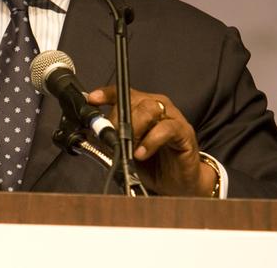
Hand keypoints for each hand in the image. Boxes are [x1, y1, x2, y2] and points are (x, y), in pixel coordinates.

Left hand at [87, 86, 215, 195]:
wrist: (179, 183)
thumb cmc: (153, 164)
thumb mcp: (127, 151)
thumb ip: (114, 139)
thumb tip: (97, 135)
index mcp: (143, 106)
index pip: (123, 93)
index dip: (107, 94)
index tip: (92, 100)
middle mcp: (158, 106)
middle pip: (135, 100)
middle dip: (118, 119)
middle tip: (112, 139)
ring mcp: (173, 117)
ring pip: (150, 110)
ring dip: (134, 129)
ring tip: (129, 148)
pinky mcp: (184, 132)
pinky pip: (166, 129)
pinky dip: (150, 141)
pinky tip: (141, 153)